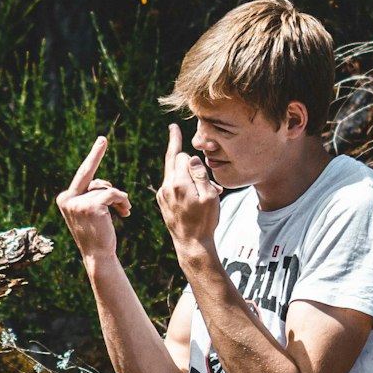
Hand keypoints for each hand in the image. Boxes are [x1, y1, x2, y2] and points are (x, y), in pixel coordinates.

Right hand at [56, 135, 130, 264]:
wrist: (98, 255)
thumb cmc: (98, 234)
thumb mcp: (91, 212)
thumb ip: (92, 195)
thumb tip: (104, 184)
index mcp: (64, 198)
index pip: (82, 176)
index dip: (93, 158)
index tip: (101, 141)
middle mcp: (67, 198)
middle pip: (88, 174)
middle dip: (96, 157)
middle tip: (103, 140)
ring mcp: (77, 202)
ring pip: (106, 188)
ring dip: (119, 198)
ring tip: (124, 211)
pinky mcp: (91, 206)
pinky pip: (113, 194)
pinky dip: (123, 202)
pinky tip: (125, 213)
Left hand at [156, 125, 221, 254]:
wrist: (191, 245)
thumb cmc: (204, 221)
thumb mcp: (210, 196)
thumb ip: (200, 174)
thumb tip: (191, 157)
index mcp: (178, 183)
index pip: (180, 155)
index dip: (185, 147)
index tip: (174, 127)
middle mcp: (166, 187)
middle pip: (172, 160)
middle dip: (177, 148)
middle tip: (174, 130)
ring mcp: (162, 196)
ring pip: (173, 174)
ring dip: (187, 173)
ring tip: (208, 186)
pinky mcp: (162, 203)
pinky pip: (171, 185)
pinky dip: (182, 183)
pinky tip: (195, 192)